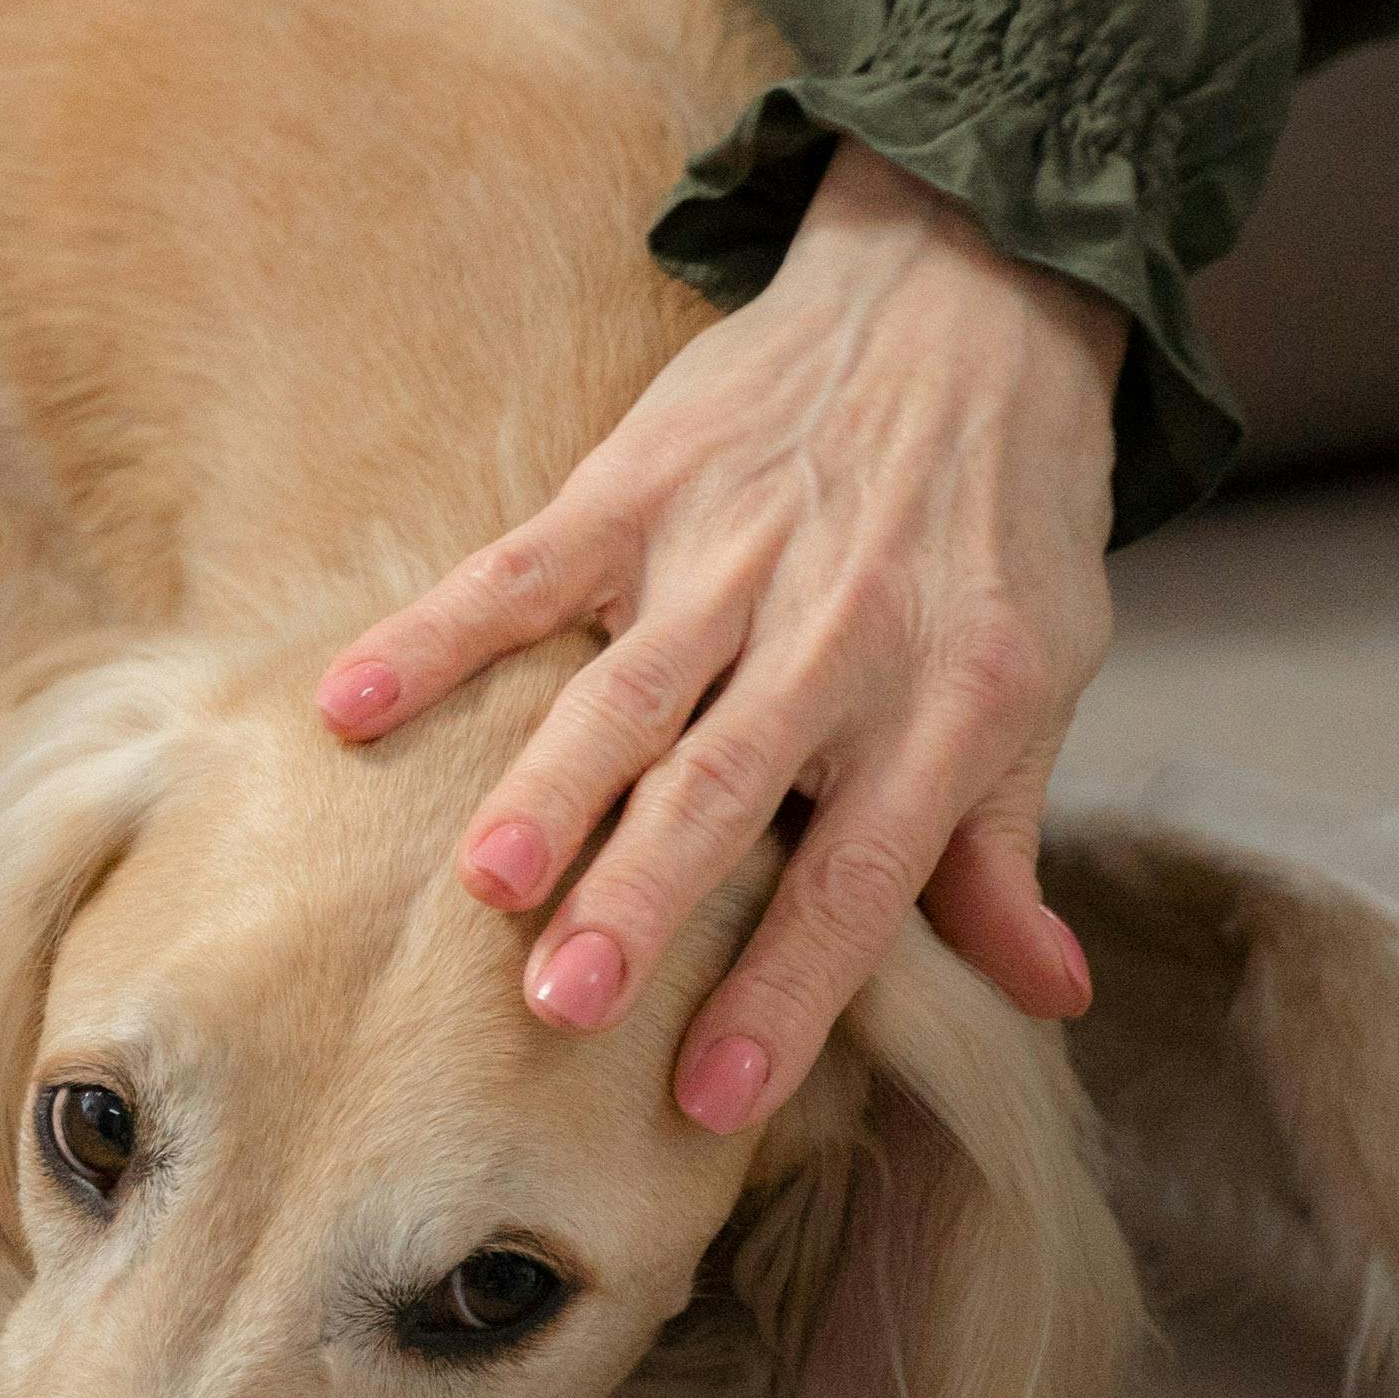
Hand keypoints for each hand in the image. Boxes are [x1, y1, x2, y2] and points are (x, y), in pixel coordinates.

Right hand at [312, 143, 1119, 1129]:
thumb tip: (1047, 996)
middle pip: (728, 788)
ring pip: (628, 687)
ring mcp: (729, 550)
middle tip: (565, 1005)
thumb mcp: (1041, 680)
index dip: (788, 988)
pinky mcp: (642, 480)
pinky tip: (352, 707)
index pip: (859, 875)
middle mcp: (838, 633)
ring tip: (485, 882)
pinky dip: (435, 635)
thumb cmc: (1002, 523)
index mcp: (946, 703)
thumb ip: (1008, 847)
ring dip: (553, 784)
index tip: (711, 1096)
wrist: (968, 300)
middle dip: (646, 898)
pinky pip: (523, 566)